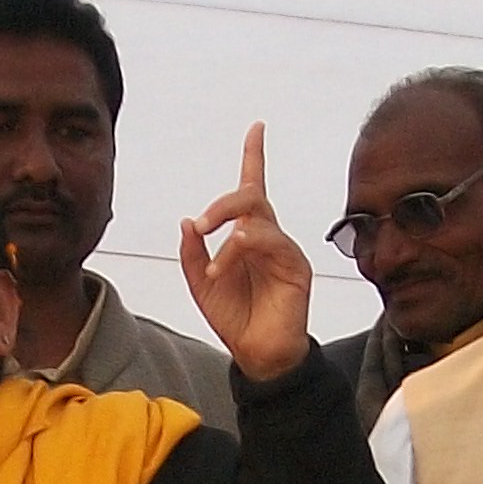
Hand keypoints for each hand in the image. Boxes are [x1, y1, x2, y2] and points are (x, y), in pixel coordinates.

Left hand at [179, 125, 312, 381]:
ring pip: (258, 219)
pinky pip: (271, 243)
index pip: (253, 188)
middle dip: (224, 203)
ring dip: (229, 230)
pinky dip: (244, 247)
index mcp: (247, 236)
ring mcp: (283, 250)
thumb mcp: (200, 284)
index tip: (257, 128)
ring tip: (211, 259)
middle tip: (202, 223)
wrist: (258, 355)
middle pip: (252, 197)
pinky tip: (227, 261)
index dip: (254, 156)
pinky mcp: (295, 268)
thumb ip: (192, 254)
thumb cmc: (235, 318)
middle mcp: (268, 237)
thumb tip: (187, 223)